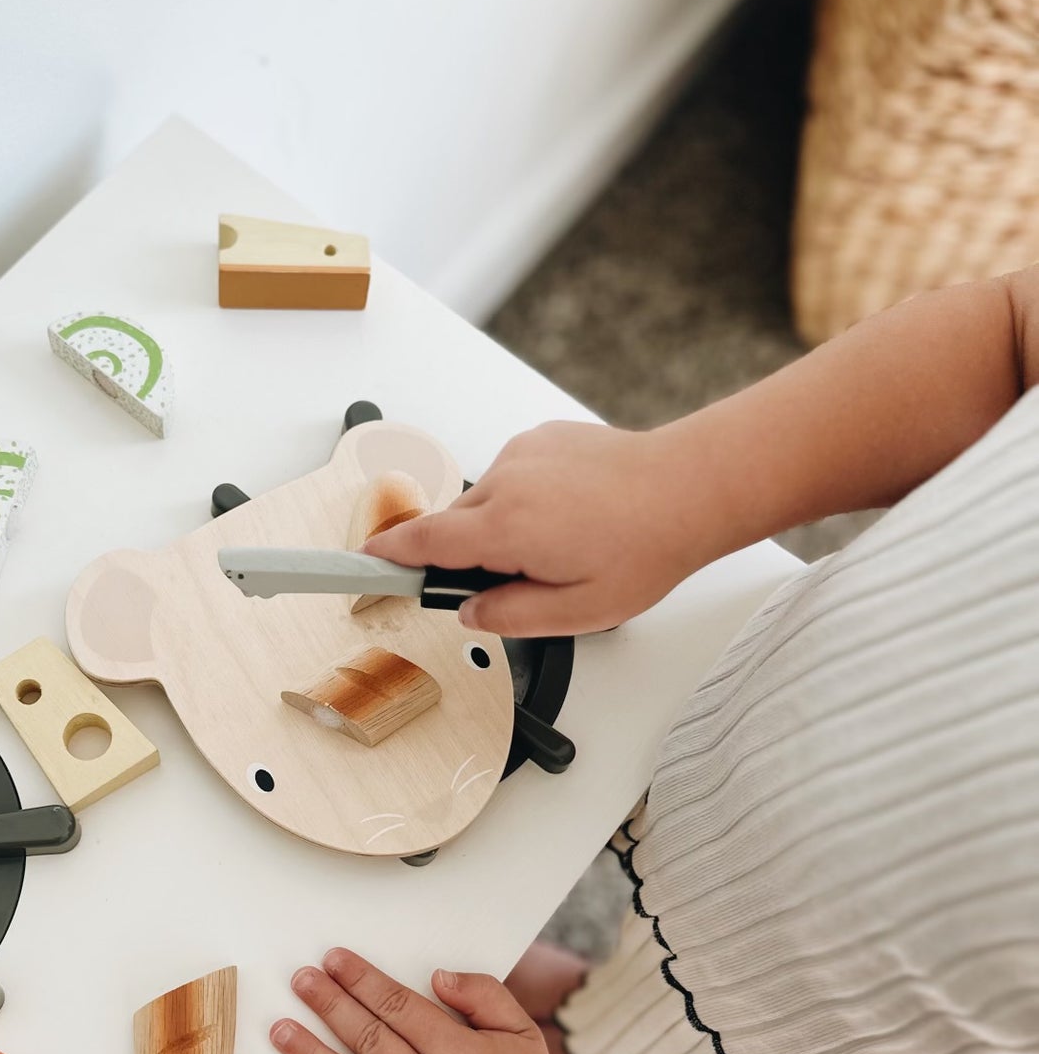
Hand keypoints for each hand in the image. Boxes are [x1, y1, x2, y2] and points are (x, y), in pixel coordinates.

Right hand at [372, 420, 710, 636]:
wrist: (692, 485)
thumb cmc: (646, 545)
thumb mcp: (577, 611)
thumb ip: (511, 616)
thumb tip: (472, 612)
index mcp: (505, 527)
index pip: (422, 543)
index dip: (387, 556)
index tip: (361, 563)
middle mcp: (506, 481)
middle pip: (456, 526)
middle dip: (475, 555)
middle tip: (529, 576)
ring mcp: (524, 453)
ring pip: (488, 502)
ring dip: (508, 527)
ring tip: (566, 542)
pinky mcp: (542, 437)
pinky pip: (515, 477)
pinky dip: (530, 499)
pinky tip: (574, 514)